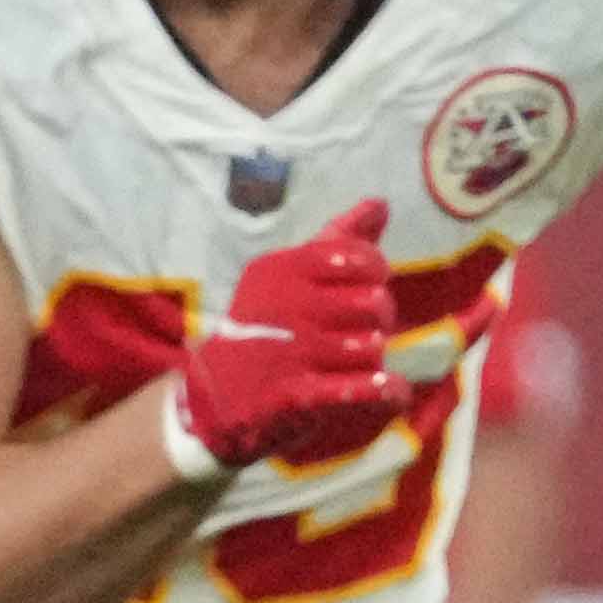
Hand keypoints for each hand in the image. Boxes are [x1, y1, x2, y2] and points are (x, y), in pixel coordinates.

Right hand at [174, 202, 408, 470]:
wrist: (214, 397)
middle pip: (374, 303)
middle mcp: (285, 306)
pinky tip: (388, 391)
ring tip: (354, 362)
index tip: (366, 285)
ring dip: (373, 359)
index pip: (359, 258)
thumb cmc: (263, 328)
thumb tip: (380, 204)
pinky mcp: (295, 398)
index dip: (375, 272)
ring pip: (372, 347)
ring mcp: (290, 352)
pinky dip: (386, 391)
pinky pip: (365, 389)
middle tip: (363, 329)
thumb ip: (336, 241)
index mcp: (281, 270)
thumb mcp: (287, 277)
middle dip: (379, 319)